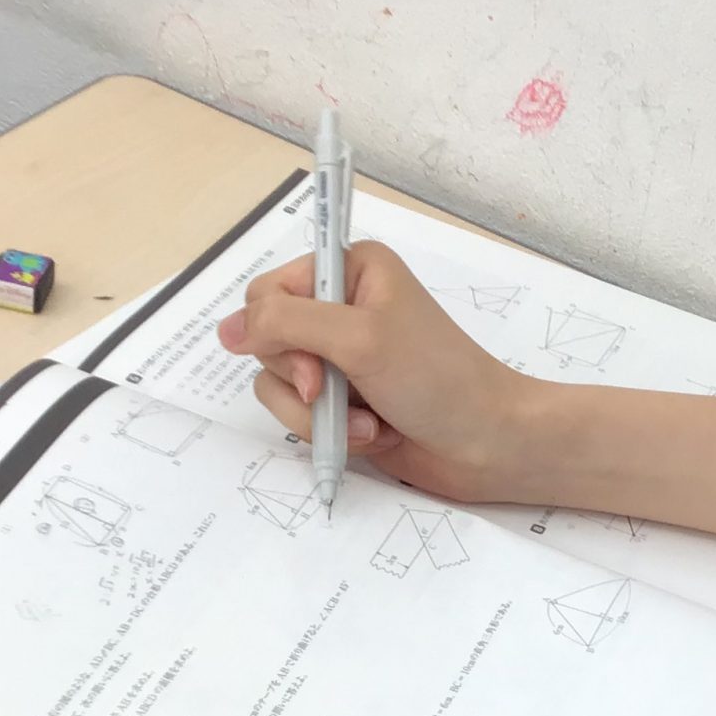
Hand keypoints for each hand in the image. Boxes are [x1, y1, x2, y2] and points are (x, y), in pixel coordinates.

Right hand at [216, 242, 548, 501]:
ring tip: (369, 423)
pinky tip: (375, 436)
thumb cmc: (438, 380)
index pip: (268, 291)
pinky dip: (335, 433)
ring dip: (322, 415)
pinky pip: (302, 417)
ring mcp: (343, 359)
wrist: (489, 445)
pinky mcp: (345, 403)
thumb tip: (226, 330)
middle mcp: (343, 309)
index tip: (315, 365)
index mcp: (352, 270)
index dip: (275, 332)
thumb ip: (285, 324)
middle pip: (267, 341)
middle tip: (338, 393)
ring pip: (280, 386)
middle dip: (303, 380)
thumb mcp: (359, 338)